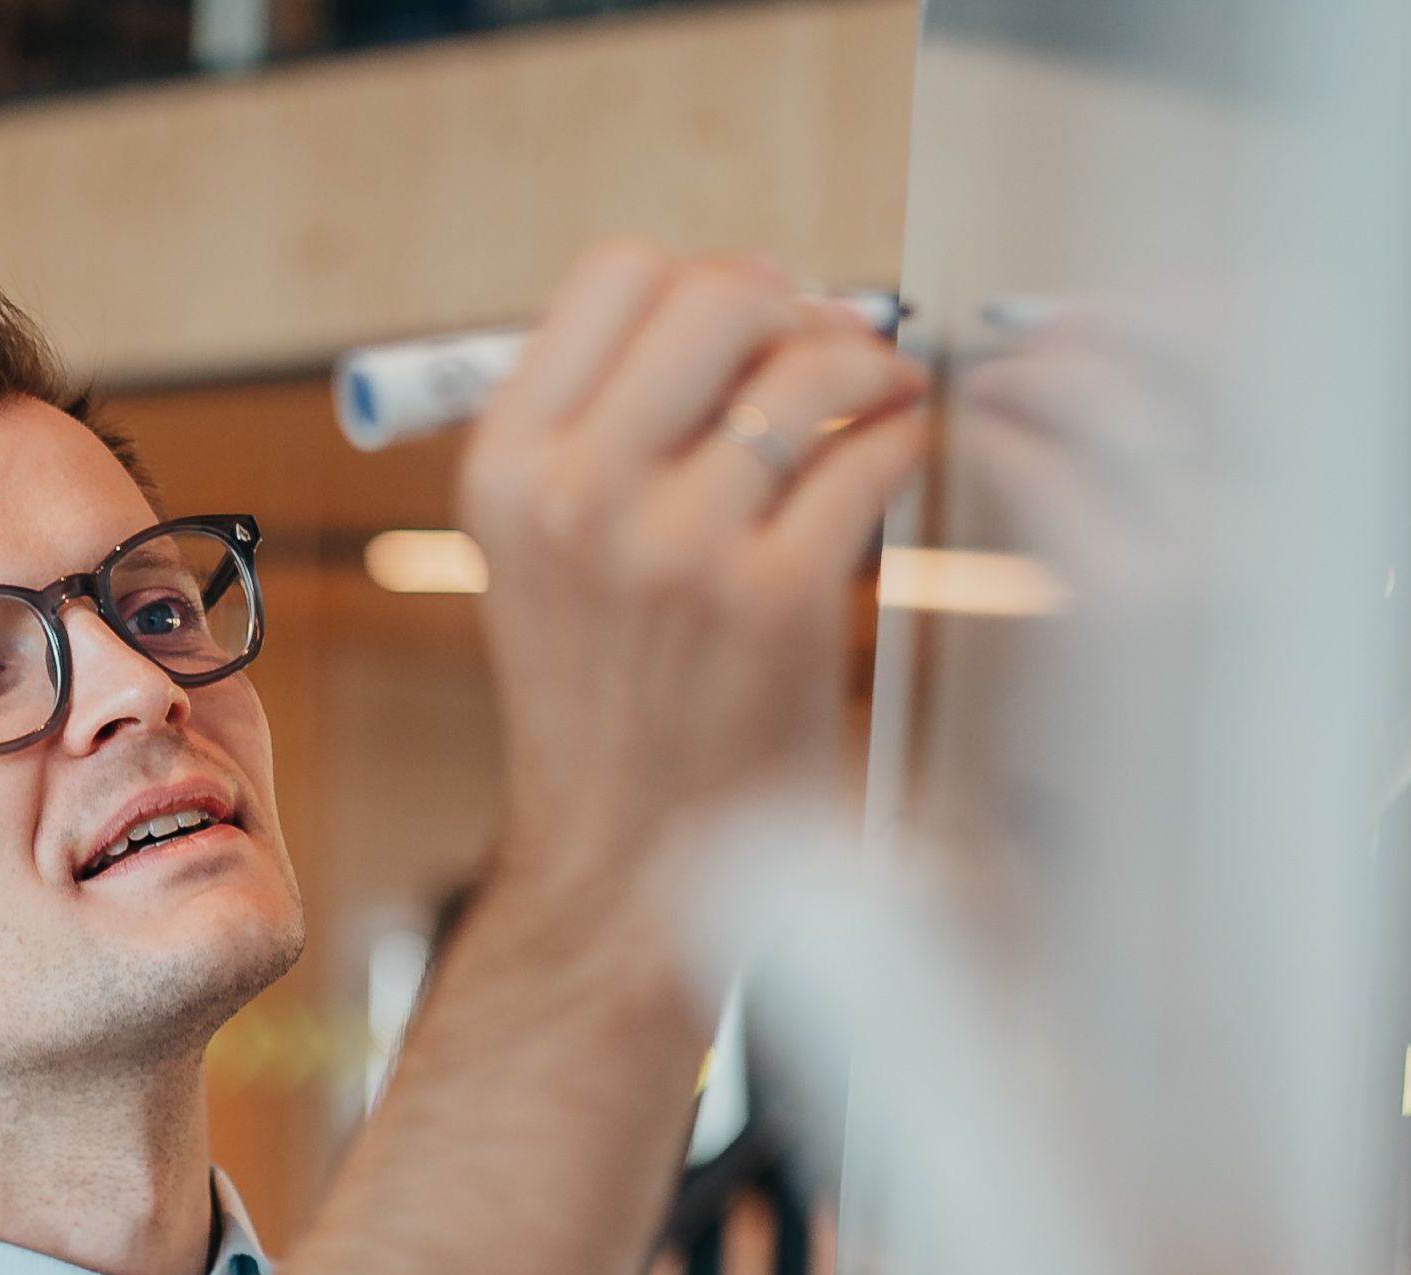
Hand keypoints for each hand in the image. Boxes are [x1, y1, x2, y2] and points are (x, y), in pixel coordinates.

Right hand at [458, 245, 927, 975]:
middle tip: (828, 352)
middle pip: (719, 296)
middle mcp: (577, 497)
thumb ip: (599, 426)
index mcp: (506, 469)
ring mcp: (677, 549)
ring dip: (870, 366)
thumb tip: (740, 298)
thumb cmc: (602, 699)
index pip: (616, 275)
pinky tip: (895, 463)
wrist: (621, 863)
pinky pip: (872, 456)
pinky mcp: (775, 602)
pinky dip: (903, 441)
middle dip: (796, 308)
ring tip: (882, 398)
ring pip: (811, 367)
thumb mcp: (537, 551)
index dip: (703, 281)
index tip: (749, 325)